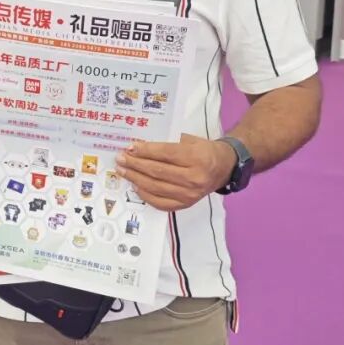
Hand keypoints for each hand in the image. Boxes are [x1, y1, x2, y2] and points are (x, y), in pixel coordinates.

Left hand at [116, 134, 236, 211]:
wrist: (223, 168)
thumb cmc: (204, 151)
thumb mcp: (190, 140)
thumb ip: (167, 143)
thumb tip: (138, 148)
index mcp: (197, 158)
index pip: (165, 154)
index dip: (145, 151)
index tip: (130, 147)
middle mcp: (194, 178)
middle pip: (157, 171)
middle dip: (135, 164)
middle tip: (120, 159)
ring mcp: (189, 194)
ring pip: (155, 187)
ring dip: (135, 179)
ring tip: (123, 171)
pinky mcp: (185, 204)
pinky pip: (160, 202)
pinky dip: (145, 195)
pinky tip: (135, 186)